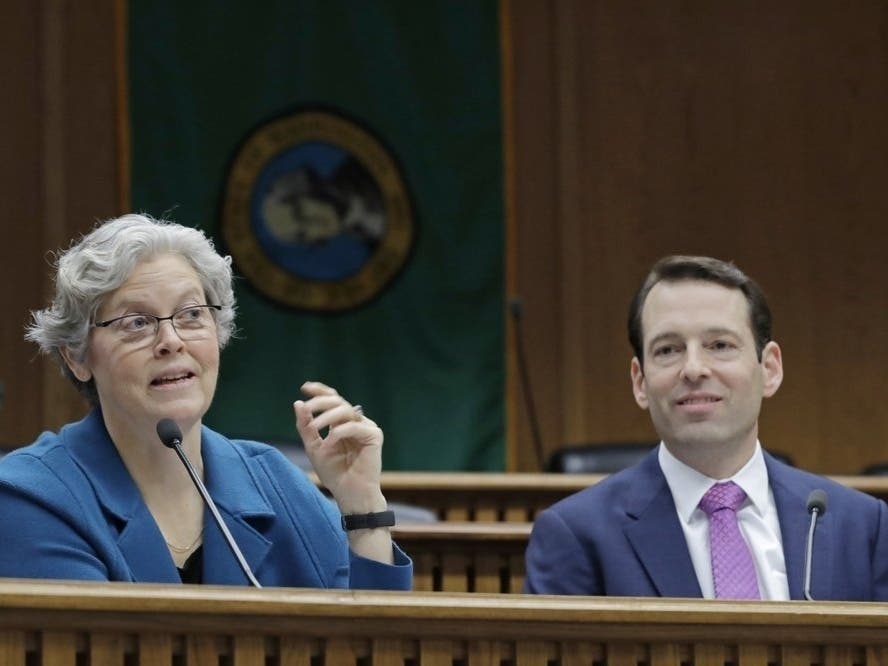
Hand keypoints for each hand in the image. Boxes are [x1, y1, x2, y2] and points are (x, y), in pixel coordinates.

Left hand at [293, 381, 385, 513]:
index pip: (333, 400)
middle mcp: (355, 422)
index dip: (320, 391)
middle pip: (338, 401)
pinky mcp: (374, 436)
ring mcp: (366, 427)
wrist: (349, 493)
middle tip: (307, 408)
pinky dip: (339, 433)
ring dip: (327, 416)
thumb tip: (298, 403)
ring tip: (315, 427)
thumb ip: (306, 427)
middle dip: (320, 402)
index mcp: (341, 423)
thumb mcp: (313, 447)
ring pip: (346, 410)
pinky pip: (354, 426)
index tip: (305, 387)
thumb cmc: (334, 473)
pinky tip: (330, 443)